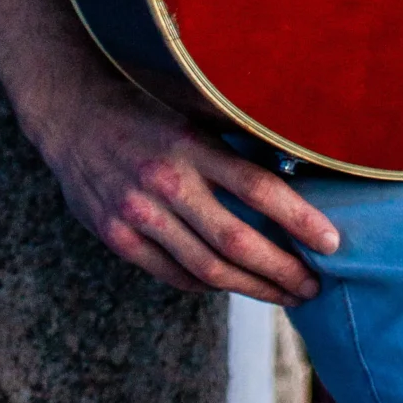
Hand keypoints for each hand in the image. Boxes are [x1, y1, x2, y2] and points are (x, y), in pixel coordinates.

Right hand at [39, 54, 337, 303]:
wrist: (69, 113)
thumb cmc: (143, 106)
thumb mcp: (188, 109)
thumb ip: (228, 143)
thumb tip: (290, 171)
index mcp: (191, 142)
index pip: (258, 187)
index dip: (300, 219)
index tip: (332, 241)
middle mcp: (166, 181)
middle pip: (237, 241)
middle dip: (283, 270)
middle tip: (313, 285)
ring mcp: (139, 214)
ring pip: (208, 269)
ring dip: (253, 288)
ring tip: (285, 295)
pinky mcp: (119, 238)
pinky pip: (175, 276)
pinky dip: (209, 285)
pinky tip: (232, 285)